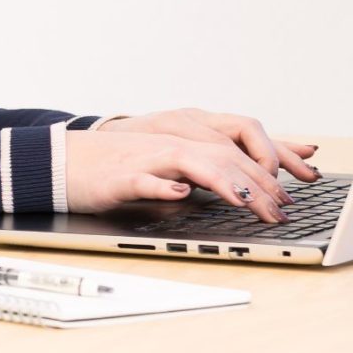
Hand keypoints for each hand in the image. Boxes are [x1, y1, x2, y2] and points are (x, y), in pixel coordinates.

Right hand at [63, 123, 321, 222]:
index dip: (266, 171)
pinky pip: (145, 180)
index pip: (234, 151)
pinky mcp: (120, 177)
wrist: (62, 163)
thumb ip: (195, 176)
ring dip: (225, 183)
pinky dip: (164, 186)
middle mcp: (169, 145)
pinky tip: (181, 194)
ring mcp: (145, 159)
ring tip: (249, 203)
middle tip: (281, 211)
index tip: (289, 197)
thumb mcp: (162, 170)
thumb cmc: (114, 170)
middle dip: (258, 183)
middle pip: (223, 156)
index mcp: (182, 142)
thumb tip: (234, 190)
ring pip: (193, 163)